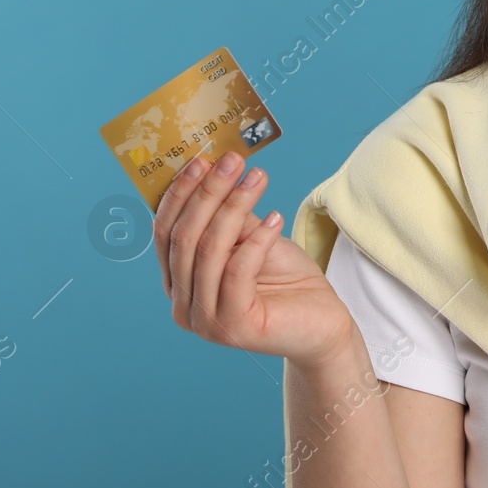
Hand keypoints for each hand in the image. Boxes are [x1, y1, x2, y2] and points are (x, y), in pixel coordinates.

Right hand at [154, 149, 358, 367]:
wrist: (321, 322)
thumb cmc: (285, 279)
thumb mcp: (252, 239)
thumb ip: (229, 217)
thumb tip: (215, 172)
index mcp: (177, 282)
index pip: (165, 232)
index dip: (180, 194)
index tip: (201, 159)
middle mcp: (183, 305)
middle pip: (185, 238)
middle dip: (208, 193)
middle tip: (232, 161)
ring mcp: (205, 321)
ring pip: (210, 251)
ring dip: (235, 207)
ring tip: (258, 178)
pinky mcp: (234, 328)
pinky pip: (238, 271)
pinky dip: (257, 239)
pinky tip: (276, 217)